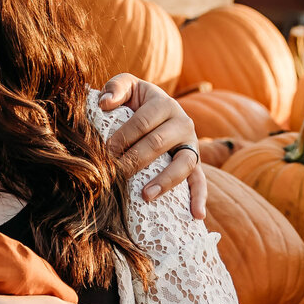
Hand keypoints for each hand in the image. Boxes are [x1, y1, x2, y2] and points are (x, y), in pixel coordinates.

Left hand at [97, 74, 206, 218]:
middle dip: (134, 161)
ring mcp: (191, 145)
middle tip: (113, 176)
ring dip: (165, 181)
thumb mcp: (128, 87)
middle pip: (157, 144)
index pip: (142, 122)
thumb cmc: (135, 102)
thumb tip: (105, 103)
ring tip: (146, 195)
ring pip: (182, 163)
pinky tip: (197, 216)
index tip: (104, 154)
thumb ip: (117, 87)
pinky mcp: (195, 163)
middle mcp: (182, 123)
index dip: (122, 138)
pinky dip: (200, 198)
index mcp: (164, 104)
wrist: (155, 111)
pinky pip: (200, 181)